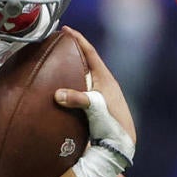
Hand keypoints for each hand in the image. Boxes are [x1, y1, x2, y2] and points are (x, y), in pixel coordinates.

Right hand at [56, 32, 135, 176]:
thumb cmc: (112, 125)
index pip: (90, 52)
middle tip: (57, 44)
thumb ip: (77, 100)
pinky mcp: (97, 106)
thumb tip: (57, 94)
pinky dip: (71, 84)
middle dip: (72, 51)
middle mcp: (103, 84)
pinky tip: (60, 89)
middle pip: (87, 61)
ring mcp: (101, 95)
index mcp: (105, 78)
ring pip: (84, 75)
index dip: (77, 39)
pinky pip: (81, 89)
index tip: (65, 29)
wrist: (120, 146)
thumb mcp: (95, 109)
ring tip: (55, 63)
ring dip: (71, 68)